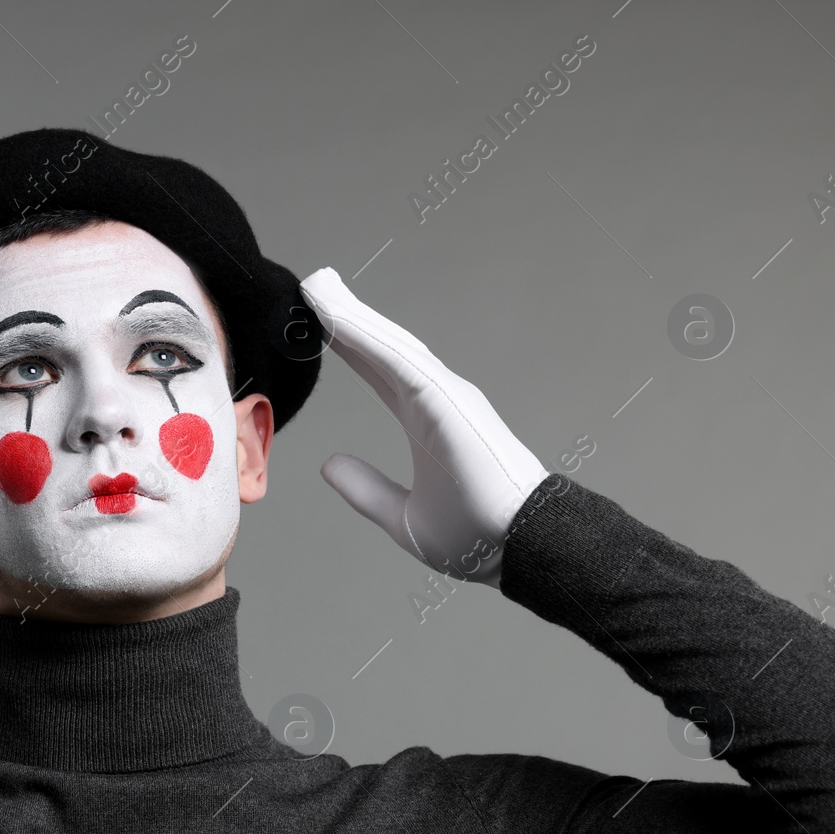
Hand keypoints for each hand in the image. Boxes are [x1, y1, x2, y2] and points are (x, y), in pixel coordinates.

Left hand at [300, 266, 547, 587]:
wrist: (519, 548)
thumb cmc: (478, 537)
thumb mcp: (403, 516)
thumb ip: (366, 489)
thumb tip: (330, 467)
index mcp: (424, 421)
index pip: (378, 372)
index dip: (349, 345)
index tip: (318, 322)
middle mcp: (435, 401)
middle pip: (382, 348)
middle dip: (347, 317)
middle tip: (315, 285)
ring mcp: (444, 397)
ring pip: (389, 345)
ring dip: (353, 316)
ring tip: (319, 287)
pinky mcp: (447, 402)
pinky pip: (400, 363)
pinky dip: (368, 337)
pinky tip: (339, 316)